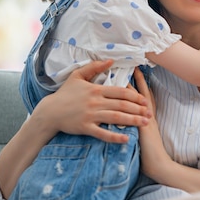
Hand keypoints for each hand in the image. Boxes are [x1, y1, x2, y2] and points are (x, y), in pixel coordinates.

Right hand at [32, 60, 150, 143]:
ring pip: (116, 117)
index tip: (145, 101)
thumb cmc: (65, 93)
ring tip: (144, 124)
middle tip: (150, 114)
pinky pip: (103, 133)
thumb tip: (111, 60)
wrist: (50, 111)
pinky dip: (115, 136)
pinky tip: (126, 138)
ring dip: (132, 120)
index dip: (135, 96)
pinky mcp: (85, 127)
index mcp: (96, 89)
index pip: (120, 91)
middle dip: (138, 109)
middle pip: (122, 105)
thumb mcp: (78, 75)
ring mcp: (91, 115)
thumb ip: (95, 66)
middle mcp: (95, 102)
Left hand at [131, 67, 173, 182]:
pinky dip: (127, 102)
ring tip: (124, 74)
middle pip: (141, 94)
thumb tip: (129, 119)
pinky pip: (133, 111)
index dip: (139, 84)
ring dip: (130, 87)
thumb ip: (139, 126)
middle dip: (137, 80)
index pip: (143, 97)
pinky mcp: (141, 126)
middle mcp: (147, 116)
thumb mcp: (146, 136)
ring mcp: (145, 120)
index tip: (135, 72)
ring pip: (138, 100)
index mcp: (148, 118)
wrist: (159, 164)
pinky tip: (119, 95)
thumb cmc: (151, 154)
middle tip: (132, 65)